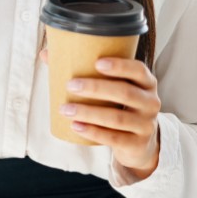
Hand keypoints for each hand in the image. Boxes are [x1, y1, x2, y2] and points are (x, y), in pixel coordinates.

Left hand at [39, 50, 161, 179]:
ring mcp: (146, 125)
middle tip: (70, 85)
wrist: (138, 142)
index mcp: (145, 82)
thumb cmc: (117, 104)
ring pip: (117, 118)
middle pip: (126, 93)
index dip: (120, 66)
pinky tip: (76, 126)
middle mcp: (151, 102)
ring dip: (89, 113)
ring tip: (65, 109)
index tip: (96, 63)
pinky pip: (115, 139)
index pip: (138, 70)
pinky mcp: (138, 144)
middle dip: (96, 88)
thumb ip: (82, 68)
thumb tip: (46, 53)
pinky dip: (93, 132)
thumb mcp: (110, 86)